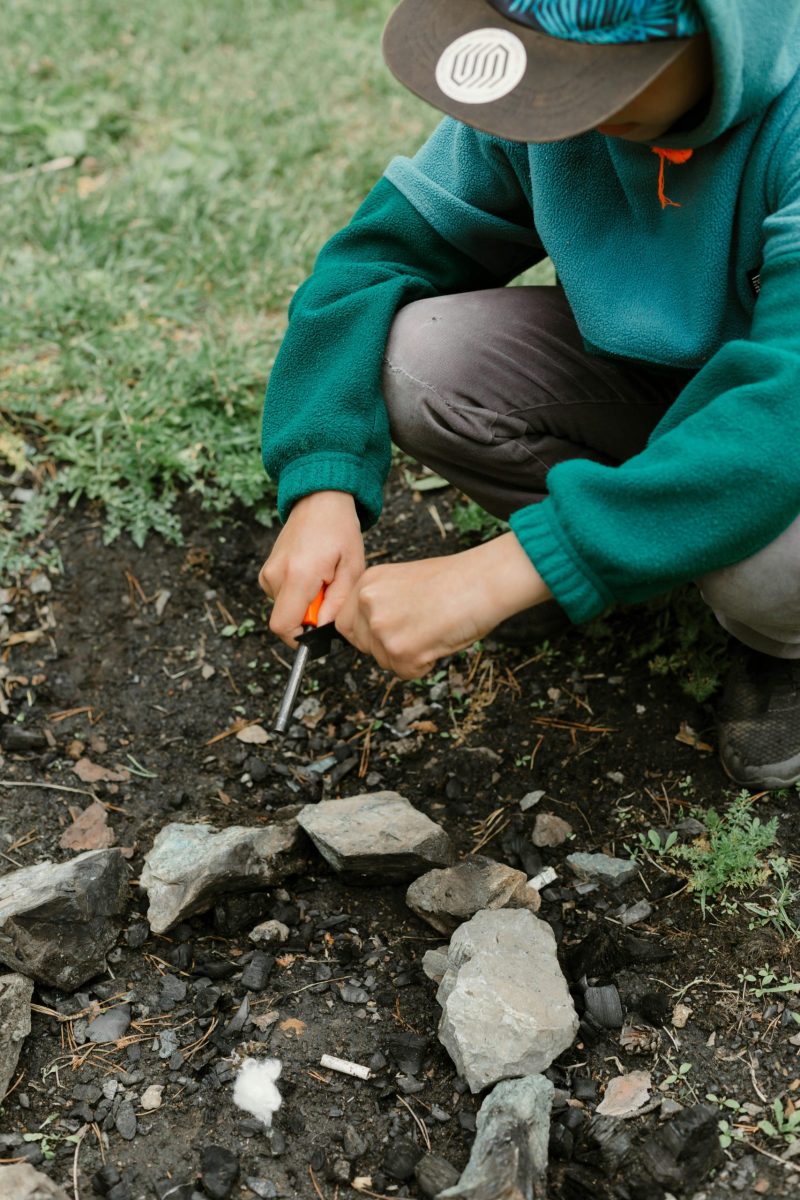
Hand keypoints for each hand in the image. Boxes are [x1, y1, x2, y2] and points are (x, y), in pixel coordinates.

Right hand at [259, 491, 364, 645]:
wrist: (319, 500)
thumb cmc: (339, 530)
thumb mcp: (352, 568)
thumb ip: (338, 604)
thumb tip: (324, 630)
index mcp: (298, 576)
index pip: (283, 626)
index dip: (301, 638)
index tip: (319, 631)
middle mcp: (276, 575)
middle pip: (285, 620)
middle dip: (309, 617)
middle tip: (329, 593)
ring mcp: (268, 573)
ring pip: (284, 609)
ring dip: (305, 604)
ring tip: (323, 580)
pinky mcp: (266, 572)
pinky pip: (281, 597)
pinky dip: (297, 594)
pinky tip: (312, 575)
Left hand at [335, 532, 550, 678]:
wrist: (482, 582)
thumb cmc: (455, 580)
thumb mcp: (403, 581)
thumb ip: (381, 602)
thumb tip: (372, 630)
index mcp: (368, 583)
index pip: (344, 622)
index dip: (364, 633)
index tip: (384, 634)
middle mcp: (368, 605)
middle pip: (360, 645)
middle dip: (384, 647)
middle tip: (415, 633)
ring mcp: (383, 629)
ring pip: (384, 661)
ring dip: (407, 656)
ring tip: (433, 630)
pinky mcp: (402, 652)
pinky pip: (407, 673)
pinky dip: (424, 665)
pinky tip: (439, 641)